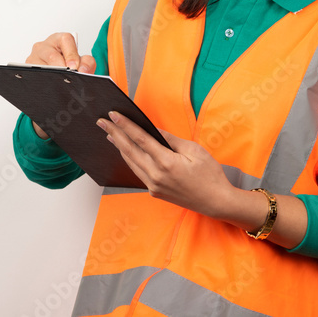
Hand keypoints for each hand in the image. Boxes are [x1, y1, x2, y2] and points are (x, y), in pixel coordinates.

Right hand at [27, 32, 95, 138]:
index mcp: (59, 39)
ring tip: (59, 84)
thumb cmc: (69, 65)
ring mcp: (34, 57)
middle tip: (68, 77)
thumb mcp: (81, 62)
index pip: (65, 40)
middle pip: (51, 54)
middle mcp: (44, 46)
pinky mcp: (27, 69)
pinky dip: (43, 82)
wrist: (60, 75)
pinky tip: (50, 87)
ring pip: (40, 66)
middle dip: (61, 68)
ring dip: (51, 76)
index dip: (71, 54)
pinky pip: (33, 75)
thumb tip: (83, 70)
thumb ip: (87, 63)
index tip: (75, 67)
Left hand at [96, 111, 234, 217]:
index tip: (114, 115)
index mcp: (167, 162)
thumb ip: (171, 140)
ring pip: (131, 163)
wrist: (215, 201)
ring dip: (120, 147)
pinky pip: (139, 172)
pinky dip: (131, 159)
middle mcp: (156, 176)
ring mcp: (153, 186)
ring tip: (110, 135)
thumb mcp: (194, 151)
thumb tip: (154, 131)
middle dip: (115, 134)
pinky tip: (127, 152)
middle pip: (130, 151)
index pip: (141, 139)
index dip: (126, 126)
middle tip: (102, 122)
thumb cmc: (209, 174)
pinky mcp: (155, 192)